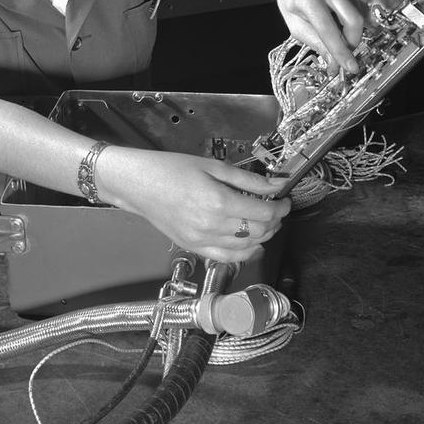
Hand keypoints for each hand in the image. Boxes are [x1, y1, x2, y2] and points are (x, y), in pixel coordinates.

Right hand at [94, 147, 290, 262]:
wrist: (139, 184)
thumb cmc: (172, 169)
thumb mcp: (213, 166)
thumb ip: (248, 179)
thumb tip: (276, 186)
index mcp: (218, 202)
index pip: (264, 213)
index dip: (281, 208)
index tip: (284, 199)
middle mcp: (211, 226)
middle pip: (259, 232)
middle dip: (274, 221)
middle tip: (276, 209)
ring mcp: (202, 241)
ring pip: (247, 247)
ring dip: (263, 236)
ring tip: (264, 222)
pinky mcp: (194, 248)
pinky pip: (227, 258)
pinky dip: (244, 252)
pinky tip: (250, 242)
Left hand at [276, 0, 368, 73]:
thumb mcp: (295, 22)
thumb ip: (315, 42)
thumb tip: (334, 63)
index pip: (328, 30)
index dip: (341, 52)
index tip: (350, 67)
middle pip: (354, 21)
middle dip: (352, 41)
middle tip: (343, 50)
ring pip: (362, 14)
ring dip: (353, 28)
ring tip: (337, 26)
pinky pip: (364, 4)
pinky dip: (357, 14)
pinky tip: (342, 12)